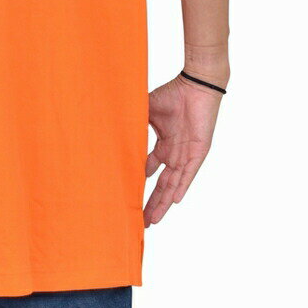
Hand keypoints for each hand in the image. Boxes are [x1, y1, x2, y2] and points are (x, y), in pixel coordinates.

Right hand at [144, 73, 223, 226]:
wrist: (196, 86)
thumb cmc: (173, 94)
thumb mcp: (147, 109)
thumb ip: (133, 120)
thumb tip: (109, 124)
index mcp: (164, 144)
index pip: (151, 169)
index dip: (141, 181)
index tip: (129, 194)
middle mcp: (175, 153)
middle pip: (162, 184)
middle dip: (152, 202)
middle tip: (142, 221)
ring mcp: (186, 154)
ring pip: (173, 184)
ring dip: (164, 203)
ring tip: (153, 220)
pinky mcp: (197, 152)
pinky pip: (188, 173)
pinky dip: (181, 187)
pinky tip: (174, 201)